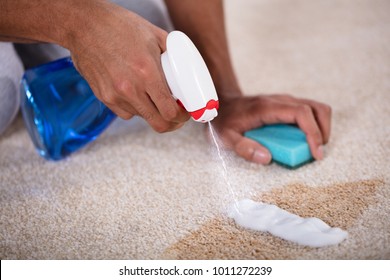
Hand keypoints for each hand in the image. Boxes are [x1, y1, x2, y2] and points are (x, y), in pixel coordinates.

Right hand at [68, 1, 188, 131]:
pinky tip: (136, 93)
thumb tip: (187, 71)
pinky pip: (125, 112)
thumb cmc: (119, 25)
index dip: (182, 117)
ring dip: (152, 111)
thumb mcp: (155, 35)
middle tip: (176, 116)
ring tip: (154, 96)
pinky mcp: (103, 97)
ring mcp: (114, 95)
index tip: (185, 112)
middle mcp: (130, 88)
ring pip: (142, 117)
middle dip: (172, 123)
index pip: (169, 111)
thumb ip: (173, 55)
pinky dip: (135, 108)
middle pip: (158, 123)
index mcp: (147, 73)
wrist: (84, 25)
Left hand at [210, 94, 331, 163]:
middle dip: (323, 131)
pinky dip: (314, 125)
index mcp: (267, 107)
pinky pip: (309, 111)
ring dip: (321, 128)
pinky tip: (305, 140)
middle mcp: (280, 100)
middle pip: (316, 108)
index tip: (316, 152)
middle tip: (316, 152)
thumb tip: (266, 158)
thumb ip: (244, 148)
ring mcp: (285, 101)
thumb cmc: (224, 120)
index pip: (301, 113)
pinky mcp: (286, 105)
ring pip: (316, 108)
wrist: (222, 102)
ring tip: (314, 147)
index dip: (314, 132)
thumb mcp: (226, 137)